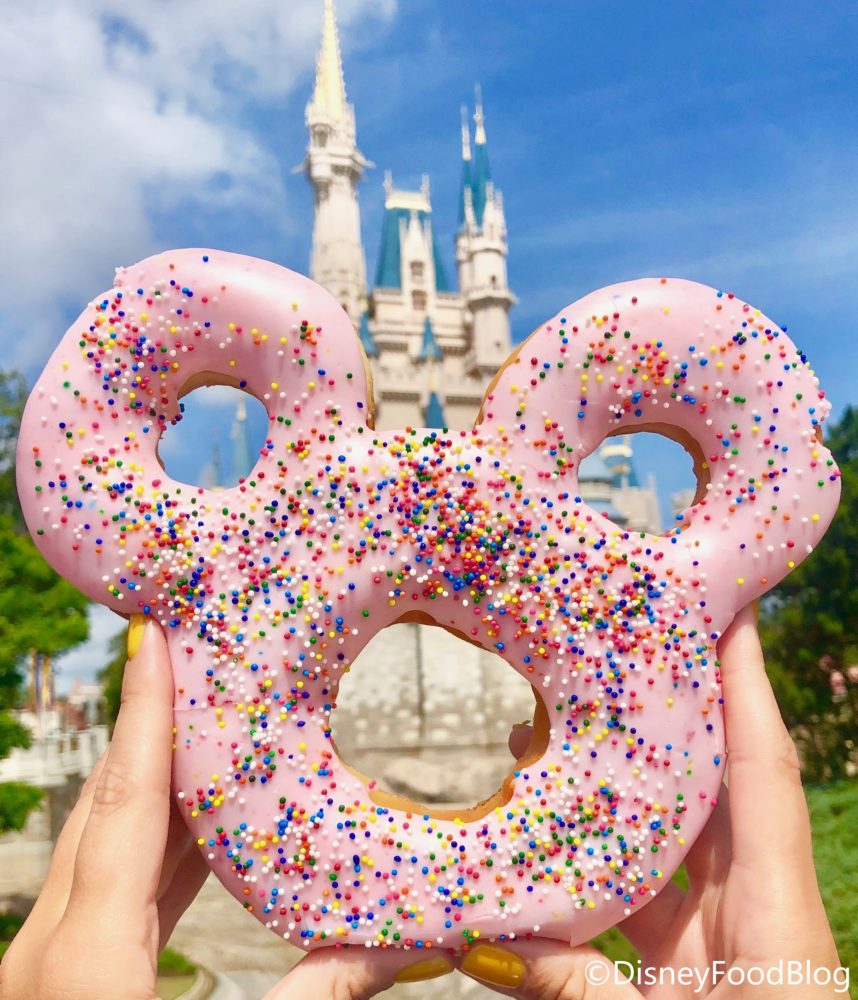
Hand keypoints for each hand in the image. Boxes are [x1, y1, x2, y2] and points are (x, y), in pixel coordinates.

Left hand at [0, 618, 453, 998]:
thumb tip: (401, 950)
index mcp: (83, 962)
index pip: (124, 804)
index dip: (143, 713)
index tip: (155, 638)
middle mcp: (47, 948)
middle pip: (107, 806)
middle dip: (148, 723)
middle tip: (195, 654)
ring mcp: (45, 964)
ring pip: (103, 843)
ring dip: (154, 779)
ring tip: (210, 720)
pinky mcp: (60, 978)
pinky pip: (106, 886)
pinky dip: (152, 841)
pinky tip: (198, 826)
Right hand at [461, 605, 845, 997]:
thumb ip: (589, 997)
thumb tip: (494, 943)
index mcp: (781, 921)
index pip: (764, 773)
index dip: (745, 685)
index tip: (726, 607)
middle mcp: (758, 911)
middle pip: (711, 785)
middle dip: (662, 710)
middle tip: (609, 646)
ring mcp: (726, 937)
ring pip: (669, 835)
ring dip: (613, 782)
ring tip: (548, 727)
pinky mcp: (696, 967)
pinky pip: (644, 895)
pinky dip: (596, 860)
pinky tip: (547, 836)